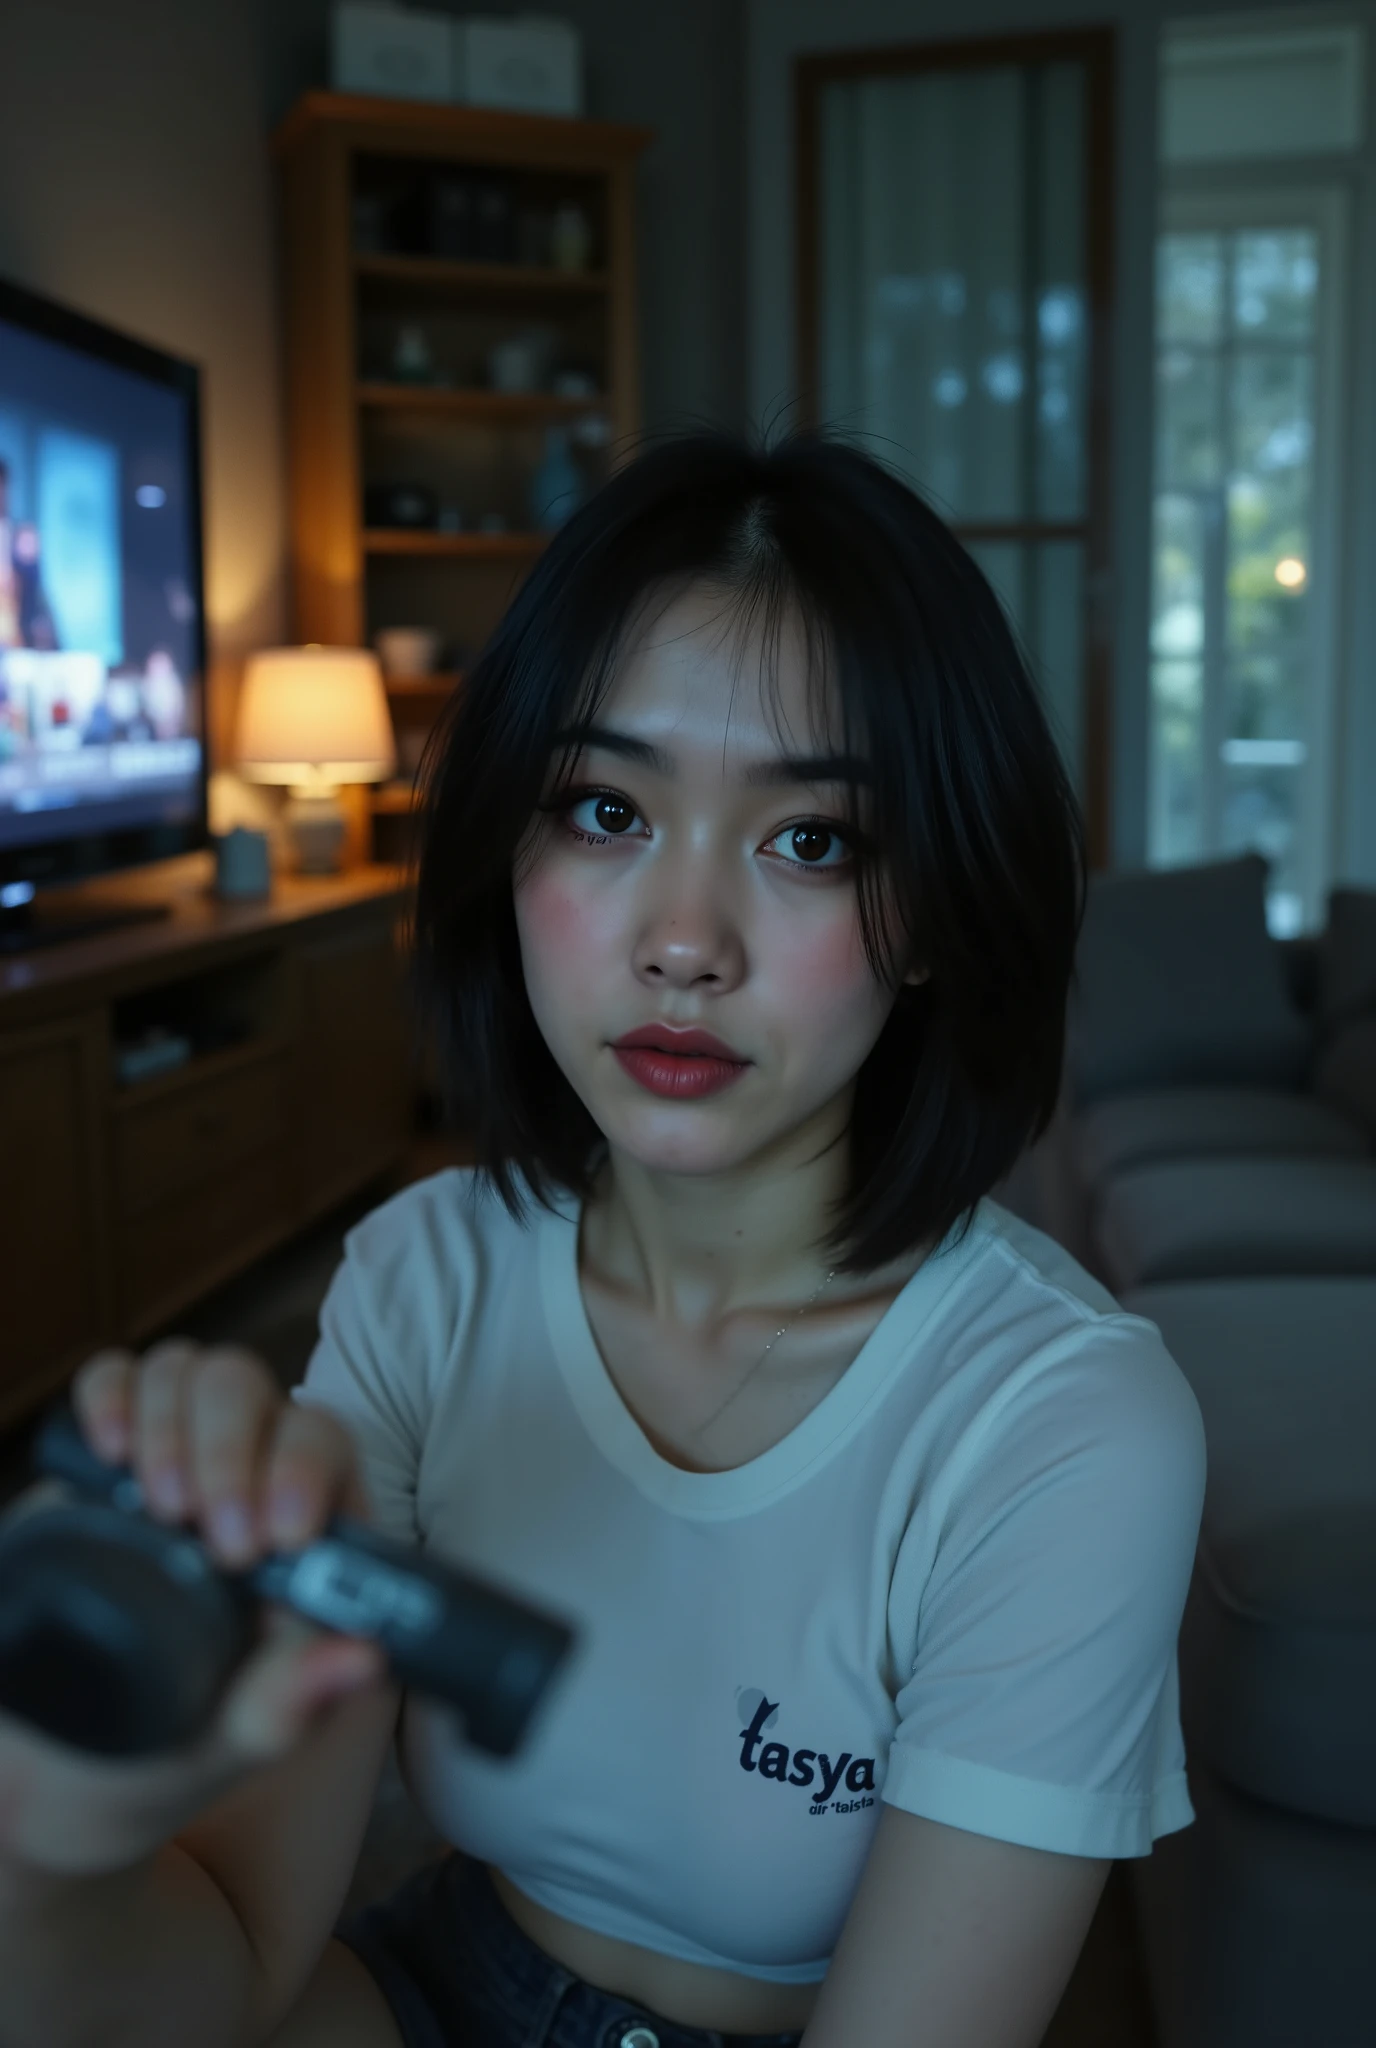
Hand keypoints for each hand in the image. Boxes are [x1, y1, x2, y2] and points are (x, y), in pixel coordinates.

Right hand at [0, 1339, 389, 1879]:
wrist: (71, 1767)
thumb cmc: (182, 1742)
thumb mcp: (238, 1734)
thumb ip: (295, 1702)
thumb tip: (362, 1659)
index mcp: (309, 1528)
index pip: (323, 1444)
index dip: (300, 1470)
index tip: (276, 1540)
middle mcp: (251, 1469)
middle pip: (256, 1392)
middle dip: (232, 1453)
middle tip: (214, 1544)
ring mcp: (180, 1453)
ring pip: (192, 1371)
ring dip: (173, 1428)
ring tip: (157, 1510)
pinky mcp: (110, 1455)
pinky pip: (114, 1377)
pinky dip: (110, 1395)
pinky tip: (108, 1447)